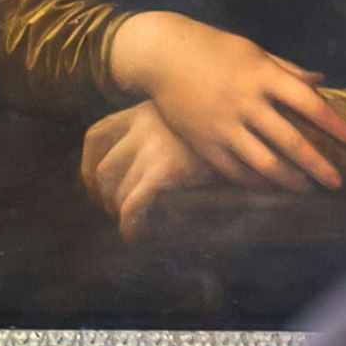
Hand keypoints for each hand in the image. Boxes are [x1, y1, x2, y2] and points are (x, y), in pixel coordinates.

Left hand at [83, 103, 212, 239]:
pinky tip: (133, 235)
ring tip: (130, 224)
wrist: (257, 126)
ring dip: (119, 212)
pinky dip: (129, 225)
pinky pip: (133, 204)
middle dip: (102, 196)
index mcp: (143, 110)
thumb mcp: (185, 122)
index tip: (94, 184)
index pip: (97, 134)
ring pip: (116, 190)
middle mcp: (143, 125)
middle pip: (102, 167)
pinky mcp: (167, 170)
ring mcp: (154, 147)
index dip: (88, 163)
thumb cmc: (225, 129)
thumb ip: (160, 135)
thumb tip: (136, 168)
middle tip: (113, 211)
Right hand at [106, 12, 345, 192]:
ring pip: (265, 163)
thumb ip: (288, 70)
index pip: (308, 103)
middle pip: (291, 142)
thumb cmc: (213, 49)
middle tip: (338, 182)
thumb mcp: (254, 52)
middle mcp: (246, 102)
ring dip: (291, 181)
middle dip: (318, 166)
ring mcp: (223, 125)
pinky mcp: (204, 142)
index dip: (333, 123)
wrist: (162, 56)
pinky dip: (257, 182)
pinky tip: (272, 188)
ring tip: (309, 189)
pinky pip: (235, 171)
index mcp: (263, 75)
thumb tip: (321, 81)